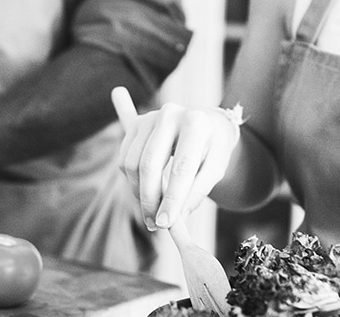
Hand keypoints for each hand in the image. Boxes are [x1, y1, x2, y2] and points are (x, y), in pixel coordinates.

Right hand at [113, 87, 239, 230]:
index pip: (181, 167)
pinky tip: (148, 189)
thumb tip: (175, 220)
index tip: (166, 224)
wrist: (205, 123)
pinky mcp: (135, 125)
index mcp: (196, 123)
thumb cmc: (213, 149)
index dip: (172, 198)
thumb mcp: (215, 169)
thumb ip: (197, 192)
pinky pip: (124, 160)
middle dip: (150, 200)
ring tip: (154, 208)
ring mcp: (149, 118)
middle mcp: (170, 115)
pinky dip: (133, 181)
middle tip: (155, 224)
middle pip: (149, 165)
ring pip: (132, 164)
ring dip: (139, 193)